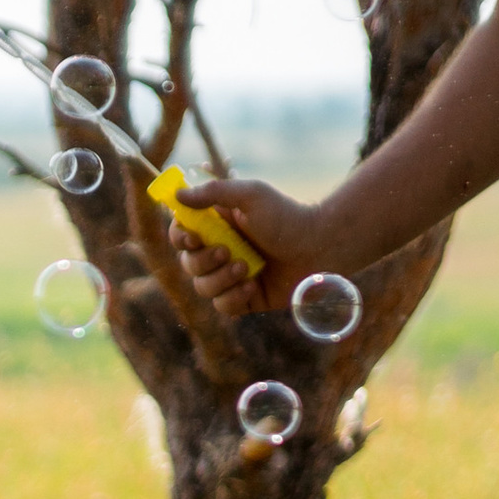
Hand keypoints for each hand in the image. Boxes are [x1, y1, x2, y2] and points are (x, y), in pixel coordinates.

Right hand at [164, 174, 320, 316]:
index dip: (180, 238)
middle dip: (204, 261)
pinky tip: (253, 287)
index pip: (182, 233)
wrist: (321, 247)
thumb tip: (178, 197)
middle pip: (188, 263)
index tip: (193, 238)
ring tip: (247, 268)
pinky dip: (233, 298)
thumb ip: (214, 192)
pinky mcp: (246, 299)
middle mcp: (221, 251)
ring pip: (202, 288)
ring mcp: (232, 277)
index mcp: (218, 225)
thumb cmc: (288, 216)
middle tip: (227, 252)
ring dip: (220, 280)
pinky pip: (222, 306)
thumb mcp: (251, 195)